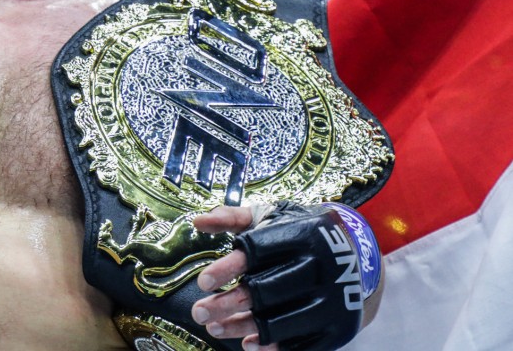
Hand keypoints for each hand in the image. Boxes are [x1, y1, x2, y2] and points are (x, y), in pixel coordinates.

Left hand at [191, 202, 377, 350]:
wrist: (355, 255)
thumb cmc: (299, 233)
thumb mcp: (270, 216)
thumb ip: (233, 216)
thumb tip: (198, 220)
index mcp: (302, 235)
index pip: (258, 252)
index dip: (228, 268)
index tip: (203, 282)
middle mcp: (320, 267)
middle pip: (266, 292)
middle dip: (227, 304)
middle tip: (199, 312)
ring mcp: (333, 300)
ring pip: (280, 322)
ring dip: (242, 327)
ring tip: (214, 328)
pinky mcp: (338, 325)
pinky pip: (303, 343)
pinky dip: (272, 347)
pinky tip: (248, 345)